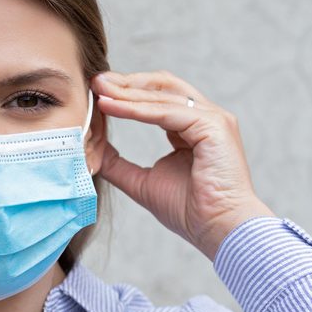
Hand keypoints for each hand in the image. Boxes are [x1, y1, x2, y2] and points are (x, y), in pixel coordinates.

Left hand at [91, 70, 274, 260]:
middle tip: (96, 82)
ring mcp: (213, 119)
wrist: (218, 229)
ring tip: (99, 90)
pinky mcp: (213, 126)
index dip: (128, 92)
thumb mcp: (143, 182)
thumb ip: (119, 164)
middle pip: (162, 86)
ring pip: (162, 96)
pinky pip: (166, 112)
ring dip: (127, 92)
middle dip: (127, 83)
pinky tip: (112, 107)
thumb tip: (93, 150)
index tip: (97, 91)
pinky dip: (135, 109)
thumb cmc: (190, 212)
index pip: (158, 98)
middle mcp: (206, 118)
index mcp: (193, 128)